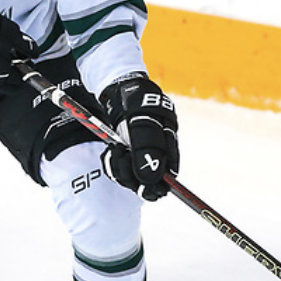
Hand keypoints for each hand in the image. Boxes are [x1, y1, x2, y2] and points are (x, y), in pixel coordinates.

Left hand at [99, 73, 178, 200]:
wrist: (118, 89)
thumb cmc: (133, 101)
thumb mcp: (139, 121)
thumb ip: (145, 149)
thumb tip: (150, 179)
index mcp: (168, 141)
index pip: (170, 172)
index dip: (160, 185)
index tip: (147, 190)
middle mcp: (158, 149)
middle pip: (151, 179)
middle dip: (134, 177)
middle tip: (122, 161)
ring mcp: (142, 152)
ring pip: (134, 176)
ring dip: (121, 169)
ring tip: (114, 151)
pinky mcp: (128, 153)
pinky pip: (122, 169)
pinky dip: (114, 164)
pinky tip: (110, 152)